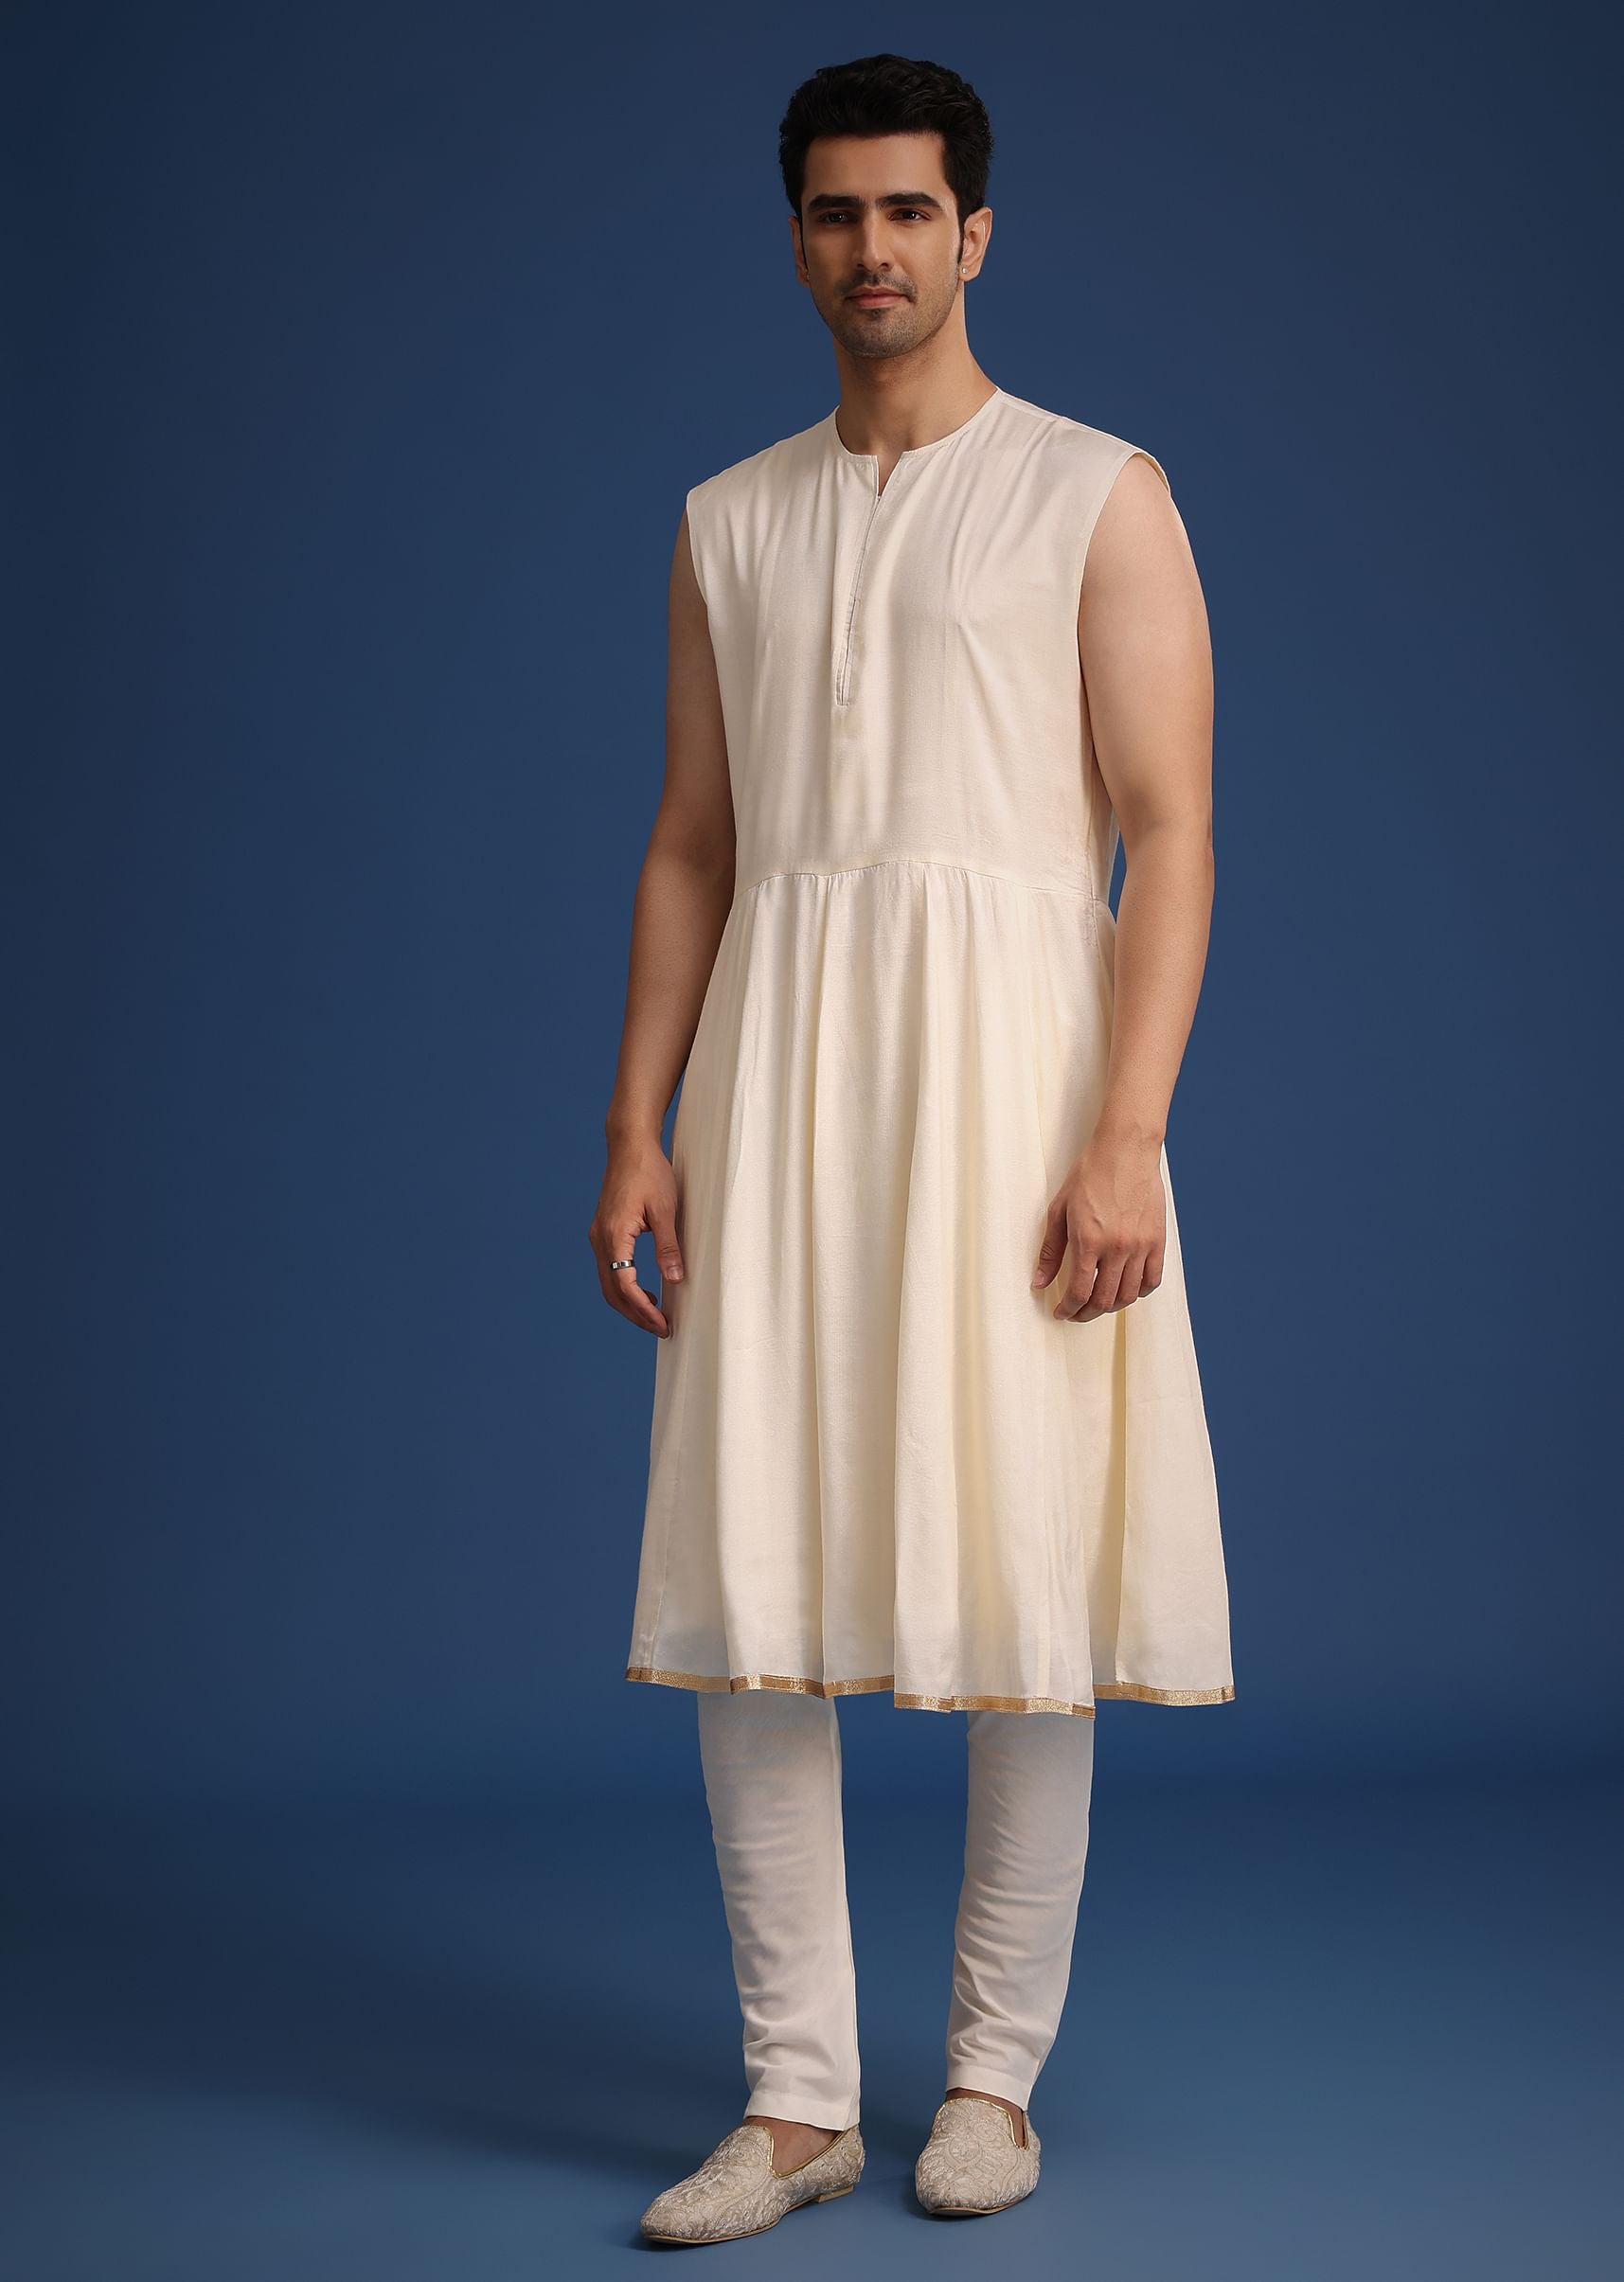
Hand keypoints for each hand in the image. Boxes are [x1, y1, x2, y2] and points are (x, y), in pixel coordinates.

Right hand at [591, 1142, 684, 1336]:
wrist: (629, 1145)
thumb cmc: (649, 1172)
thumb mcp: (665, 1210)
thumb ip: (668, 1246)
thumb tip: (675, 1279)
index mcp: (613, 1235)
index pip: (625, 1286)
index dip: (643, 1310)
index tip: (663, 1324)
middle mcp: (600, 1239)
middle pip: (612, 1291)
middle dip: (635, 1315)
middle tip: (661, 1329)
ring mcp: (599, 1235)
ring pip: (608, 1282)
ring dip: (629, 1303)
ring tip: (654, 1316)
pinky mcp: (603, 1231)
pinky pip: (609, 1268)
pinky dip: (624, 1286)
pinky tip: (644, 1291)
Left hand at [1030, 1132, 1165, 1321]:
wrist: (1125, 1151)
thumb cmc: (1090, 1175)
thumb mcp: (1059, 1210)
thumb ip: (1050, 1251)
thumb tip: (1039, 1282)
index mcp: (1089, 1240)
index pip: (1079, 1292)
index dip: (1068, 1309)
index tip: (1062, 1312)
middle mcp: (1117, 1247)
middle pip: (1104, 1300)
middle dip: (1086, 1313)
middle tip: (1077, 1313)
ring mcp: (1140, 1245)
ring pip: (1128, 1295)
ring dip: (1111, 1306)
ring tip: (1098, 1303)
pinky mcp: (1157, 1240)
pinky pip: (1152, 1280)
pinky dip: (1138, 1292)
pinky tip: (1125, 1289)